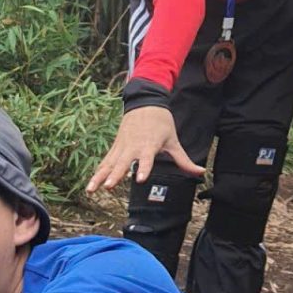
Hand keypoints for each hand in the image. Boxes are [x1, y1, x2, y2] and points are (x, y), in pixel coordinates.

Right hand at [88, 106, 204, 191]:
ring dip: (99, 177)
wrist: (145, 102)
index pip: (146, 159)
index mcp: (149, 145)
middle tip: (108, 187)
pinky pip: (106, 161)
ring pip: (109, 163)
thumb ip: (184, 160)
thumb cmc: (161, 123)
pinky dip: (98, 172)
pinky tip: (91, 185)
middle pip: (122, 163)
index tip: (138, 179)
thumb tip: (201, 173)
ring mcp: (122, 146)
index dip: (143, 168)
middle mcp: (133, 147)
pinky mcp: (115, 146)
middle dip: (115, 175)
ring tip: (91, 190)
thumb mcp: (174, 141)